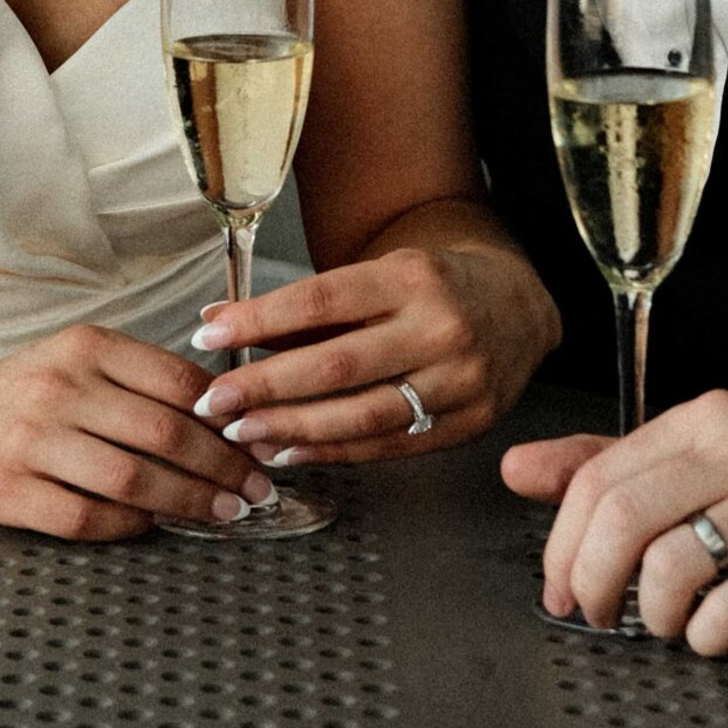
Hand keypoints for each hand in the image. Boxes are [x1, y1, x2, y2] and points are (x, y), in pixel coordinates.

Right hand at [0, 324, 278, 540]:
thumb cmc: (10, 395)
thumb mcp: (70, 360)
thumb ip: (134, 377)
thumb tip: (217, 412)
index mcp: (82, 347)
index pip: (176, 378)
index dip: (227, 415)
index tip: (257, 437)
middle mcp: (59, 389)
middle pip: (165, 432)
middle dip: (224, 466)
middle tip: (257, 488)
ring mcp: (33, 442)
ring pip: (135, 479)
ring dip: (191, 501)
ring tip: (224, 512)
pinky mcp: (10, 493)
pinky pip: (89, 517)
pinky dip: (131, 526)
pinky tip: (154, 525)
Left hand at [186, 244, 560, 463]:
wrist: (519, 306)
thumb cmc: (433, 287)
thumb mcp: (377, 274)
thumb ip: (303, 304)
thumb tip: (218, 317)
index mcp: (411, 277)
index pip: (321, 299)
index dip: (258, 320)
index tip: (208, 333)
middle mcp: (440, 327)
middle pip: (337, 365)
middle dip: (265, 387)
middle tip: (214, 402)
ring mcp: (460, 380)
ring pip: (362, 415)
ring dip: (293, 429)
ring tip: (243, 433)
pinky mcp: (470, 423)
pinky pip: (390, 445)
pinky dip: (333, 453)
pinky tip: (290, 451)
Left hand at [501, 388, 727, 654]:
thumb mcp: (701, 469)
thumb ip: (610, 468)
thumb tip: (517, 469)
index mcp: (705, 421)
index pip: (598, 475)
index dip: (562, 543)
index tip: (559, 588)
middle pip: (624, 515)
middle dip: (590, 581)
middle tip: (594, 616)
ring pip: (672, 563)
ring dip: (651, 615)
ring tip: (665, 625)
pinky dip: (705, 636)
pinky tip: (713, 633)